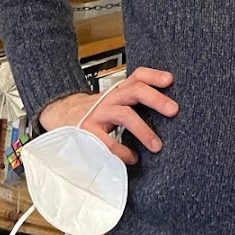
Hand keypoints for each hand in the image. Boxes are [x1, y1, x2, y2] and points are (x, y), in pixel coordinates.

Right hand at [37, 67, 177, 165]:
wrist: (60, 117)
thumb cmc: (97, 114)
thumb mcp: (116, 103)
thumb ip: (135, 104)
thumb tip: (168, 111)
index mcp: (119, 91)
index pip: (137, 76)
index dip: (154, 75)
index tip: (170, 80)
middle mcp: (109, 98)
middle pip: (135, 90)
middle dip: (156, 99)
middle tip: (174, 110)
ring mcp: (98, 113)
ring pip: (124, 114)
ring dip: (143, 130)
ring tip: (157, 146)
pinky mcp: (88, 130)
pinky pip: (108, 141)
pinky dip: (123, 152)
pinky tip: (132, 158)